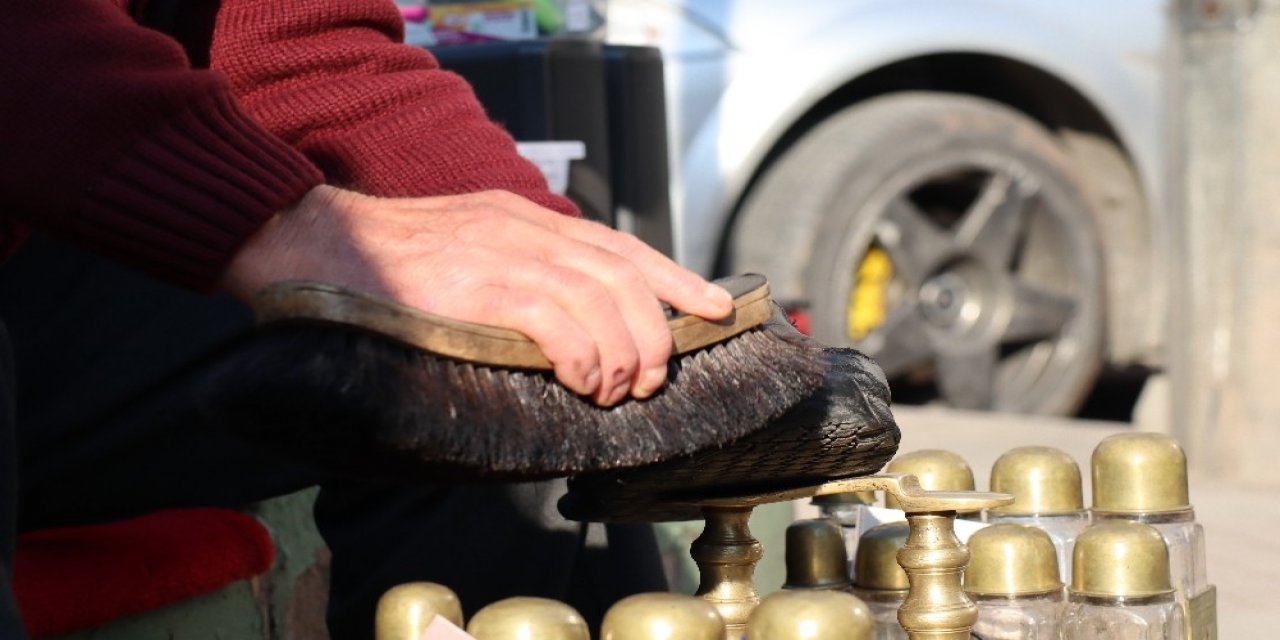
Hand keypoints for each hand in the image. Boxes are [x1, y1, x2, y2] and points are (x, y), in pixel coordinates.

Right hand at [221, 185, 733, 405]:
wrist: (318, 243)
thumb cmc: (389, 262)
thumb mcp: (468, 248)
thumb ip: (516, 270)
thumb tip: (560, 319)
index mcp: (527, 219)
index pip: (620, 245)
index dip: (674, 277)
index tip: (713, 306)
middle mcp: (526, 230)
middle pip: (622, 275)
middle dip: (654, 330)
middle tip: (654, 376)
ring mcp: (504, 255)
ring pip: (599, 298)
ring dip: (622, 352)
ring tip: (617, 389)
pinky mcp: (480, 286)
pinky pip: (556, 322)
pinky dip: (582, 357)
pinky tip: (582, 382)